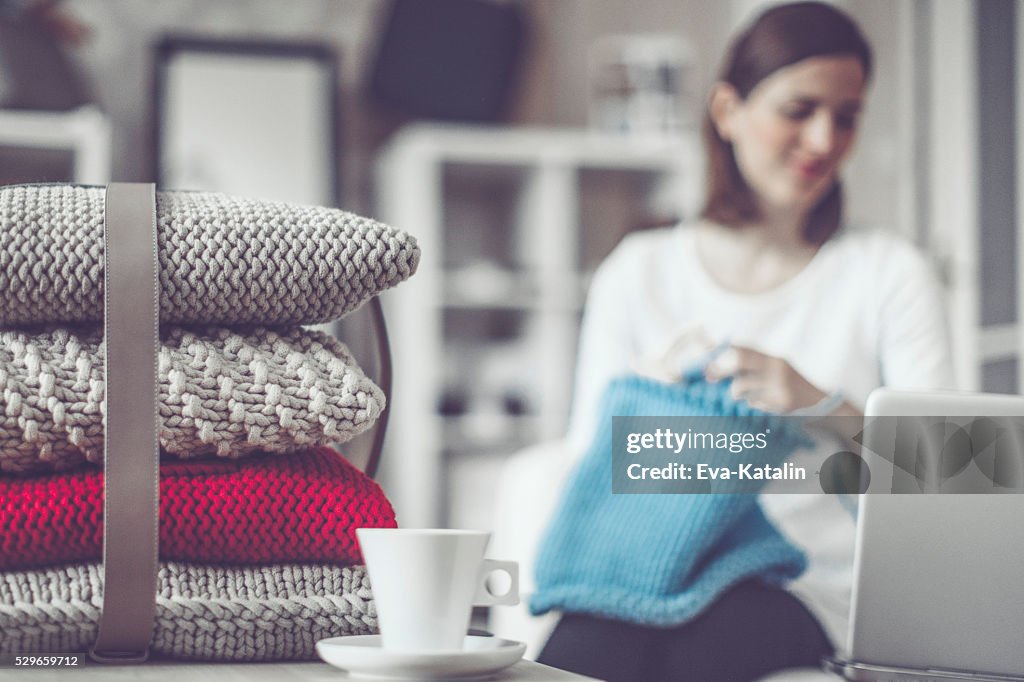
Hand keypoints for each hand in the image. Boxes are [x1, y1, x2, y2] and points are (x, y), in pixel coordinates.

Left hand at [704, 345, 826, 413]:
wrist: (819, 402)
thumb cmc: (788, 385)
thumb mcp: (773, 369)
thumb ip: (750, 365)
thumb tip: (715, 365)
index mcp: (772, 358)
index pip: (742, 348)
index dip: (720, 350)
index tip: (704, 355)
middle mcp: (776, 368)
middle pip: (738, 360)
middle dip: (720, 368)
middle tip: (710, 376)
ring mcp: (779, 385)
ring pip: (740, 386)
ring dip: (735, 391)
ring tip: (743, 393)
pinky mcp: (781, 402)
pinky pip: (753, 402)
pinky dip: (752, 403)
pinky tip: (763, 402)